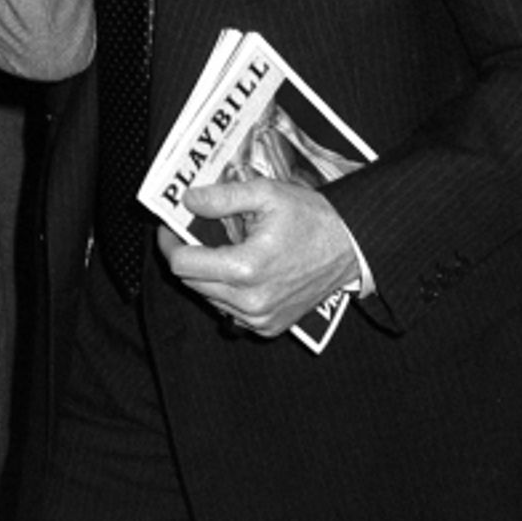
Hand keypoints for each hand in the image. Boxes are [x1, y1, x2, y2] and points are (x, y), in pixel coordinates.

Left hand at [157, 178, 360, 336]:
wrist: (352, 246)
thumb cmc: (313, 218)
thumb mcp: (267, 193)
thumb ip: (223, 198)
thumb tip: (188, 200)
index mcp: (247, 268)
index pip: (182, 264)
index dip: (170, 243)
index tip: (169, 227)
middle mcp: (251, 301)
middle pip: (191, 282)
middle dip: (187, 255)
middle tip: (194, 232)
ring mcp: (260, 318)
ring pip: (208, 298)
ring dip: (206, 274)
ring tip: (222, 248)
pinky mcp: (269, 327)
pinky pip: (229, 311)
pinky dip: (226, 291)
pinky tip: (240, 269)